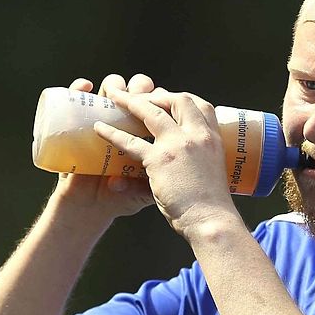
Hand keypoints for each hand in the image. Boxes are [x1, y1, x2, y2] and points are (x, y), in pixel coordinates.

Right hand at [50, 74, 155, 220]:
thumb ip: (152, 184)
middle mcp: (126, 119)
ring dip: (115, 84)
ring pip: (112, 86)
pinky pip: (76, 97)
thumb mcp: (144, 192)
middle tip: (139, 97)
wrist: (89, 207)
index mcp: (149, 132)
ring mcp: (103, 117)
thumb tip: (147, 175)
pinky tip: (84, 87)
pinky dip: (79, 88)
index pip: (161, 107)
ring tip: (114, 92)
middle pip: (139, 89)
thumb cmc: (120, 198)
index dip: (163, 100)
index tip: (162, 101)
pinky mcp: (78, 121)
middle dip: (141, 88)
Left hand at [93, 89, 241, 242]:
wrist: (211, 220)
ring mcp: (179, 145)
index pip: (202, 105)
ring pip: (152, 112)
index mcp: (213, 138)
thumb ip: (202, 160)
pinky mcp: (160, 160)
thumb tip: (188, 161)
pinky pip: (131, 141)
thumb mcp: (215, 171)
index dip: (184, 100)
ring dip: (131, 101)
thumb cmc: (214, 204)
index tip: (170, 100)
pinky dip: (112, 133)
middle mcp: (198, 135)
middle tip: (140, 97)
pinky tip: (99, 128)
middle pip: (178, 100)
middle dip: (157, 95)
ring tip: (114, 96)